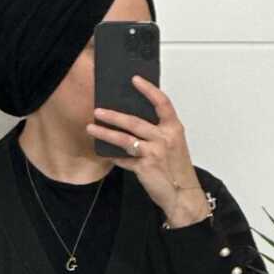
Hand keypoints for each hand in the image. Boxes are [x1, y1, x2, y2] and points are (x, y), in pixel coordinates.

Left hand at [86, 76, 210, 226]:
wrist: (182, 194)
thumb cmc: (176, 168)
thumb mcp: (172, 144)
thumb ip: (157, 132)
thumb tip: (133, 123)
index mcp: (173, 128)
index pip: (162, 102)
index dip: (148, 89)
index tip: (134, 79)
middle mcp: (164, 137)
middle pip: (135, 121)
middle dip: (114, 115)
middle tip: (98, 111)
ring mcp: (154, 153)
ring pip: (125, 139)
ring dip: (106, 133)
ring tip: (91, 129)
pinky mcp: (145, 167)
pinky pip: (123, 160)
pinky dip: (113, 157)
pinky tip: (103, 153)